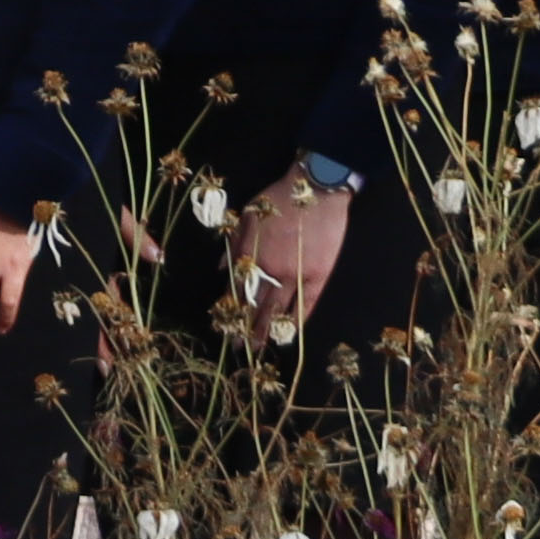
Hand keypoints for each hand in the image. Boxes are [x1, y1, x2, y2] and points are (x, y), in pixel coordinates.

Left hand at [234, 179, 353, 341]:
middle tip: (237, 349)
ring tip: (258, 349)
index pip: (235, 291)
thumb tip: (220, 270)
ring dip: (266, 330)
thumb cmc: (279, 199)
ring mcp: (295, 274)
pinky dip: (298, 319)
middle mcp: (270, 270)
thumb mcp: (246, 216)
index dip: (229, 310)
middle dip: (244, 329)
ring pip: (277, 309)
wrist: (317, 189)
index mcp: (250, 257)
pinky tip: (290, 334)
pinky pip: (307, 303)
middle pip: (254, 306)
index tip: (224, 327)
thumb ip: (233, 244)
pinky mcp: (318, 274)